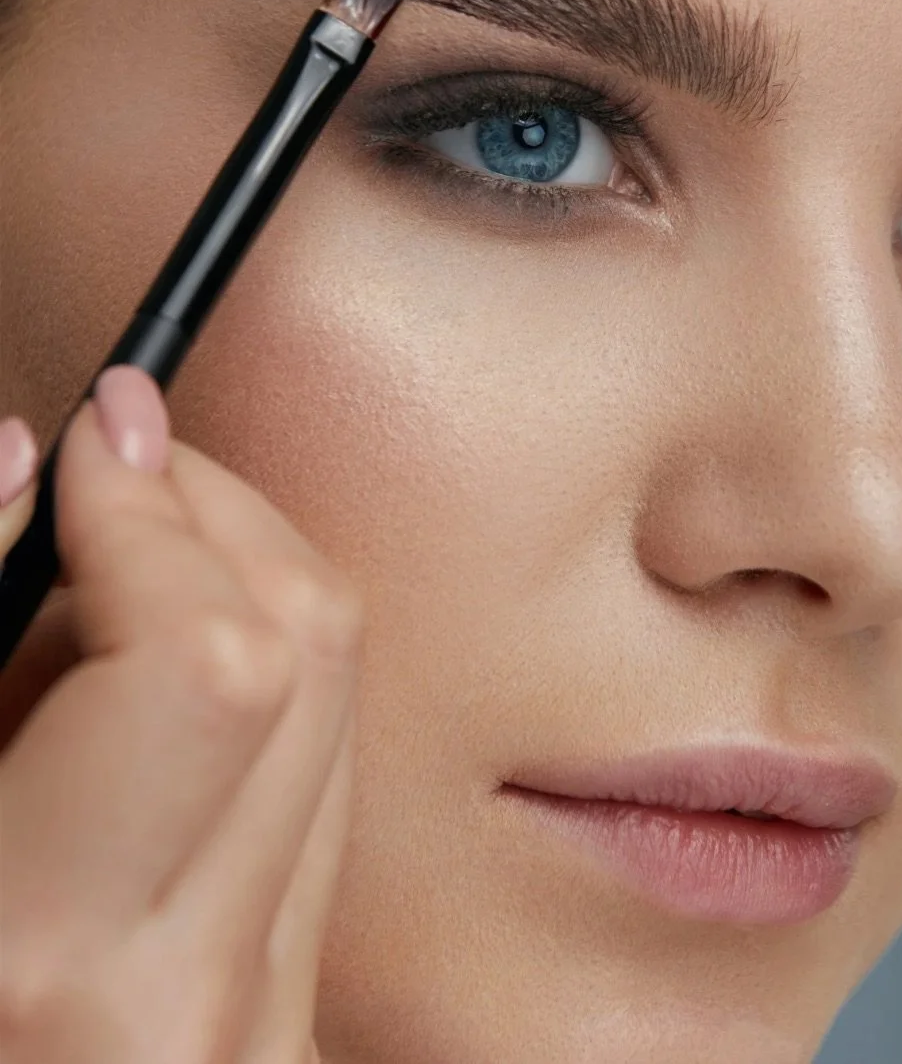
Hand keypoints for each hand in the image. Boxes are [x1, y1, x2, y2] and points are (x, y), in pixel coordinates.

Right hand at [0, 367, 361, 1063]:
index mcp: (40, 953)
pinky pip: (324, 789)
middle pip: (311, 645)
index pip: (204, 649)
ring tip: (113, 589)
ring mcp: (275, 1020)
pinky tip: (147, 703)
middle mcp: (199, 994)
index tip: (96, 428)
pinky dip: (256, 694)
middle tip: (117, 474)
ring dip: (243, 590)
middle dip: (218, 514)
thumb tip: (26, 453)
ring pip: (340, 702)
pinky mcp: (300, 1018)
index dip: (146, 506)